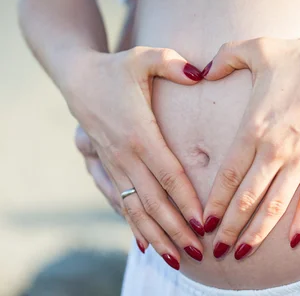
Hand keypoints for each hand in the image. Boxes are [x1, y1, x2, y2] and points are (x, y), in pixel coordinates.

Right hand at [65, 47, 207, 266]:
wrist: (78, 78)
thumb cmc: (118, 68)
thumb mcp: (145, 58)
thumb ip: (173, 63)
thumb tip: (200, 72)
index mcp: (139, 133)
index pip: (168, 174)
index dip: (186, 199)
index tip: (203, 222)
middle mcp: (125, 156)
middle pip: (154, 201)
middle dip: (176, 229)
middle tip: (198, 252)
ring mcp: (114, 165)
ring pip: (136, 209)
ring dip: (156, 235)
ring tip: (176, 259)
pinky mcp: (108, 169)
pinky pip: (122, 203)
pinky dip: (134, 225)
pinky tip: (147, 244)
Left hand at [201, 37, 299, 259]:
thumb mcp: (257, 48)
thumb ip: (224, 57)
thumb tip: (202, 70)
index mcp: (253, 128)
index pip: (227, 176)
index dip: (213, 203)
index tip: (202, 223)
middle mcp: (274, 151)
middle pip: (246, 199)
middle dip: (228, 229)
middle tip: (214, 252)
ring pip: (274, 206)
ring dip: (257, 234)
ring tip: (242, 254)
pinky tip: (293, 242)